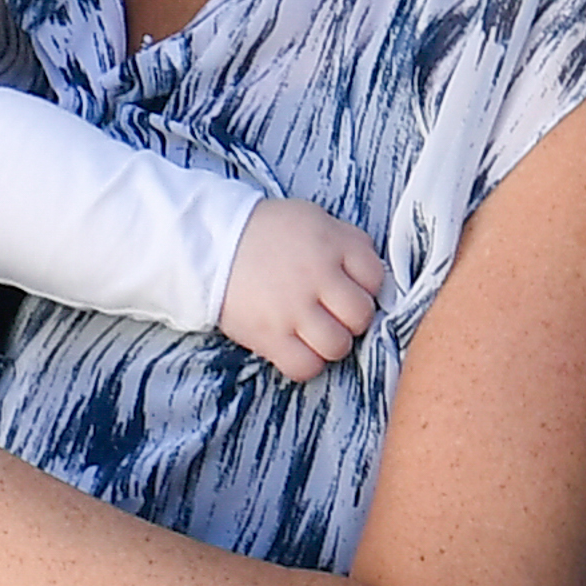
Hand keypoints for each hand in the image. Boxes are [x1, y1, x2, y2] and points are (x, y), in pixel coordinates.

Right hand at [216, 198, 386, 381]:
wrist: (209, 241)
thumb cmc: (265, 231)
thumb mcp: (312, 218)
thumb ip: (346, 241)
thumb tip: (372, 274)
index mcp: (331, 244)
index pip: (375, 277)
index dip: (367, 287)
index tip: (349, 288)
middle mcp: (317, 277)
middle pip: (361, 315)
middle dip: (352, 318)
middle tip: (333, 313)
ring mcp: (293, 309)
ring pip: (338, 346)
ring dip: (331, 342)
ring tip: (315, 331)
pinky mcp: (269, 336)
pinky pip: (305, 367)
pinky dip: (307, 363)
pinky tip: (297, 347)